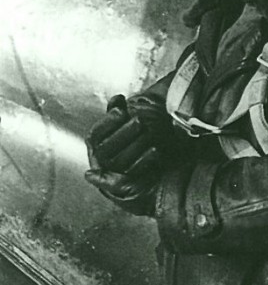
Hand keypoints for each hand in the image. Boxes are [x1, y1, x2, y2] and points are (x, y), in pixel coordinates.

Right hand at [85, 94, 161, 214]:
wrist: (137, 176)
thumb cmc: (127, 144)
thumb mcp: (120, 127)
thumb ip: (117, 113)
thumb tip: (118, 98)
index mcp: (95, 145)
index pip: (95, 134)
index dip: (107, 122)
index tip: (121, 110)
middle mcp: (99, 161)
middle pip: (106, 148)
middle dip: (123, 132)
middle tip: (140, 119)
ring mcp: (112, 175)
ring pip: (119, 161)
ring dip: (135, 144)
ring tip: (148, 129)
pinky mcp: (127, 186)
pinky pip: (133, 173)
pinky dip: (145, 160)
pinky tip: (156, 149)